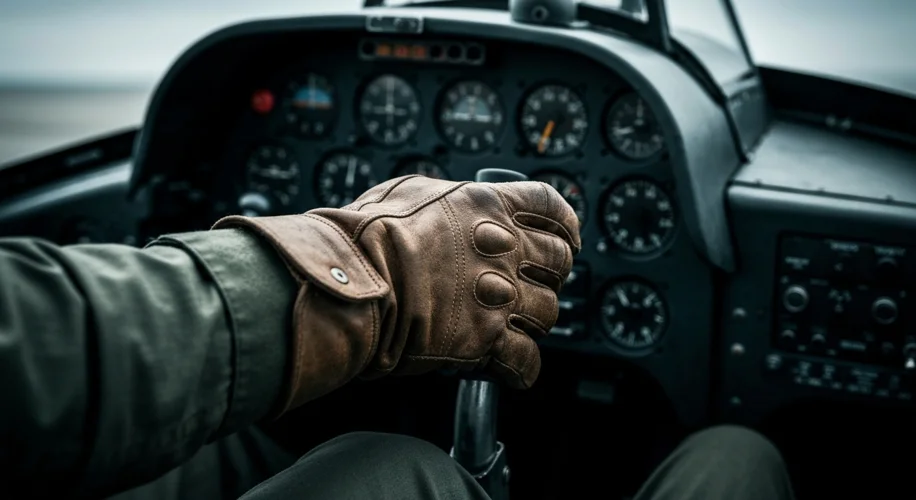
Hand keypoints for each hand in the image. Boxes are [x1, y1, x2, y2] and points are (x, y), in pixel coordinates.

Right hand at [215, 175, 580, 414]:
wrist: (350, 280)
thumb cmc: (365, 234)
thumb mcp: (407, 192)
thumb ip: (442, 200)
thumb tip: (445, 203)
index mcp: (487, 207)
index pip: (550, 208)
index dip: (563, 224)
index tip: (566, 236)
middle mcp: (503, 250)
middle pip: (558, 262)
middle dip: (549, 274)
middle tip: (529, 283)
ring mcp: (499, 297)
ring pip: (548, 313)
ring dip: (533, 321)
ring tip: (511, 325)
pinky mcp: (486, 341)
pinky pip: (525, 363)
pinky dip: (521, 369)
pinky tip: (508, 368)